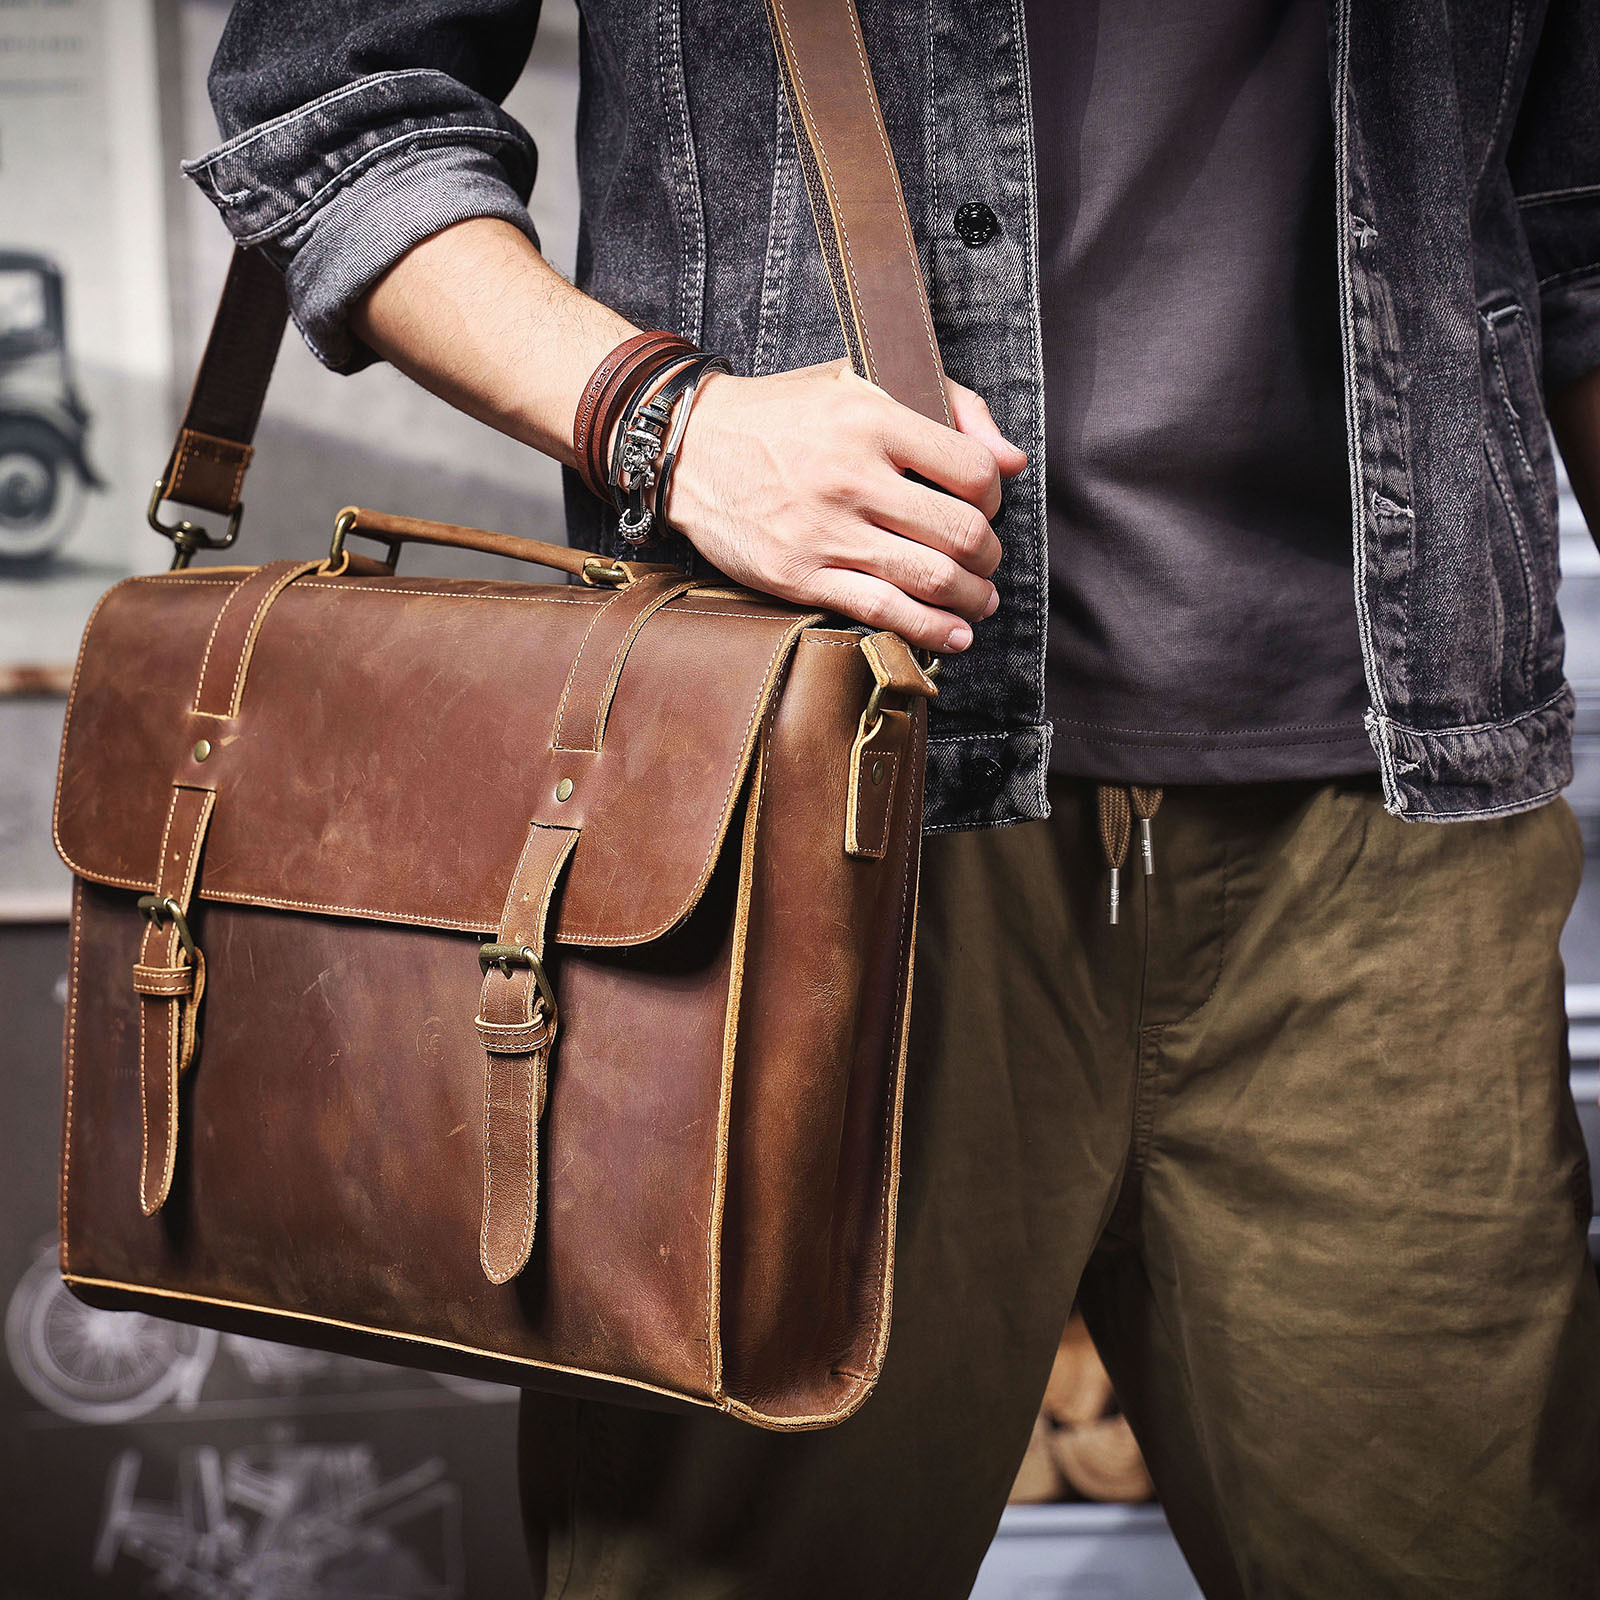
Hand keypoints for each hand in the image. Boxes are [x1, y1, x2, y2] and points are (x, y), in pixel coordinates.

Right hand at [662, 359, 1026, 651]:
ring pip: (930, 579)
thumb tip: (1011, 460)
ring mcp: (825, 532)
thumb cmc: (781, 414)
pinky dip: (930, 630)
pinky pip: (882, 611)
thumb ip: (946, 404)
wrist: (689, 447)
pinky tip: (952, 635)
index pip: (973, 472)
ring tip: (978, 602)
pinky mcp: (799, 575)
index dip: (993, 498)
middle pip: (959, 533)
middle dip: (987, 557)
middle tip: (985, 562)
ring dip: (970, 599)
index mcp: (872, 420)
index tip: (983, 508)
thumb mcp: (860, 379)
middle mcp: (852, 477)